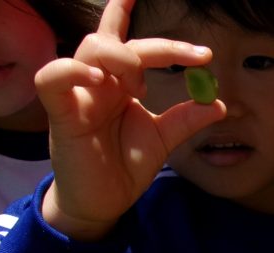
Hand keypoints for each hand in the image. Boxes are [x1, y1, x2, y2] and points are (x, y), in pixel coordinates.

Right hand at [34, 0, 226, 240]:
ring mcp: (78, 95)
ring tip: (140, 82)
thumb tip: (220, 103)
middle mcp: (98, 83)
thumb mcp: (163, 139)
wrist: (104, 204)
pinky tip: (97, 78)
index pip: (130, 42)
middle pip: (116, 41)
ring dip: (122, 56)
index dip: (146, 26)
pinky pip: (52, 78)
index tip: (184, 35)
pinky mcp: (61, 114)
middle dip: (158, 45)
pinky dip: (72, 70)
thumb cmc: (123, 167)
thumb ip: (187, 119)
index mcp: (119, 84)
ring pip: (90, 49)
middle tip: (192, 59)